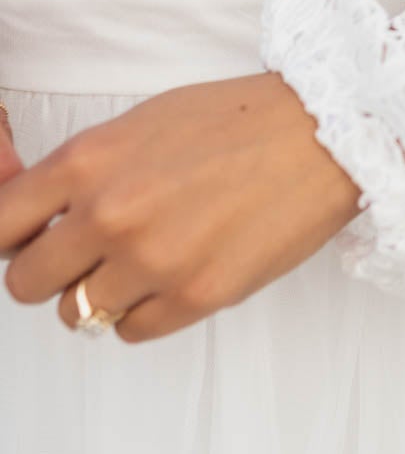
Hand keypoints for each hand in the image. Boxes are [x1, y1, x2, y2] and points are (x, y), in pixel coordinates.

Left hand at [0, 73, 362, 342]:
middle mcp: (110, 214)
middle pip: (26, 282)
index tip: (30, 240)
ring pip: (78, 314)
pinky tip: (174, 276)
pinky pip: (132, 332)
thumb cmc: (237, 121)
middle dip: (51, 272)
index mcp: (88, 161)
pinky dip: (144, 313)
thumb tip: (42, 221)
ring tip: (145, 262)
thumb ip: (84, 173)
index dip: (10, 240)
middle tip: (86, 257)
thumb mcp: (140, 125)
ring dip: (103, 293)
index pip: (0, 226)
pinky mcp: (196, 297)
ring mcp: (152, 261)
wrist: (324, 134)